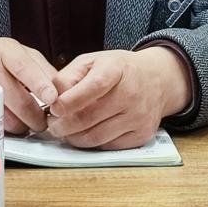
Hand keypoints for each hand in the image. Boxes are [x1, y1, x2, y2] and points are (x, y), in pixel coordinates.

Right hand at [0, 36, 58, 134]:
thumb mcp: (17, 52)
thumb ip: (41, 68)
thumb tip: (63, 91)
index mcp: (5, 50)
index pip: (24, 67)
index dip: (40, 84)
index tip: (53, 98)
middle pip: (17, 100)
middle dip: (36, 117)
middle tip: (43, 122)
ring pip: (5, 117)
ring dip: (21, 125)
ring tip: (25, 121)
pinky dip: (4, 127)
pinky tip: (7, 120)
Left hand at [46, 47, 191, 149]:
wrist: (156, 80)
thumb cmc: (118, 70)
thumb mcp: (92, 60)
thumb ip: (69, 76)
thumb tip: (52, 98)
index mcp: (117, 69)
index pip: (93, 87)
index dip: (69, 101)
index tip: (53, 108)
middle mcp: (131, 94)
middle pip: (90, 117)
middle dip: (63, 125)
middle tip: (52, 124)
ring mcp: (138, 117)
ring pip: (96, 137)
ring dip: (73, 138)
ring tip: (64, 131)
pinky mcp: (141, 135)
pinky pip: (108, 146)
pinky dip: (91, 144)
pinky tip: (83, 135)